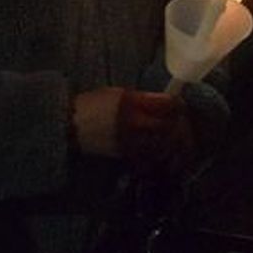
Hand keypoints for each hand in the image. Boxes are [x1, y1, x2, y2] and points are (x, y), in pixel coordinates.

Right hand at [74, 87, 194, 174]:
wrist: (71, 125)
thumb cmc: (92, 105)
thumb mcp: (116, 94)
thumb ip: (141, 98)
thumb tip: (163, 102)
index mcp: (132, 102)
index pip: (167, 104)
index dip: (178, 105)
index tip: (179, 105)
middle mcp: (135, 121)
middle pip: (170, 126)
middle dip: (179, 125)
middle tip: (181, 123)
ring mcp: (132, 140)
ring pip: (164, 145)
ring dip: (174, 143)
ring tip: (177, 140)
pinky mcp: (128, 155)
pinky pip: (152, 159)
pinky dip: (161, 157)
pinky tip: (164, 154)